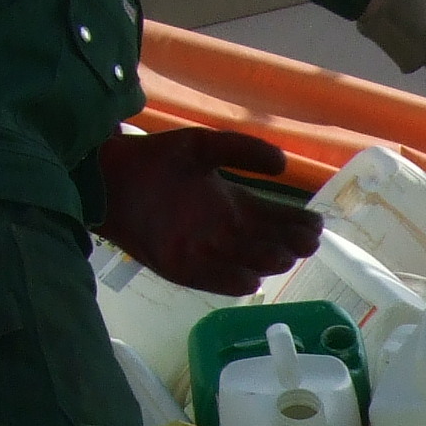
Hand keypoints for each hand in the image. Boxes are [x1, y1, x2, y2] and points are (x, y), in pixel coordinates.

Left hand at [94, 128, 323, 294]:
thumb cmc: (155, 159)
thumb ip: (242, 150)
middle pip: (267, 243)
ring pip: (245, 262)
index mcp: (234, 204)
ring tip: (283, 255)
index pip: (276, 218)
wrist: (109, 176)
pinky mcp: (178, 266)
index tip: (316, 225)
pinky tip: (250, 278)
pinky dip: (230, 280)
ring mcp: (203, 251)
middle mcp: (224, 231)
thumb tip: (284, 163)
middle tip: (306, 242)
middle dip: (289, 244)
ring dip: (265, 260)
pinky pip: (211, 279)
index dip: (297, 223)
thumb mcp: (204, 146)